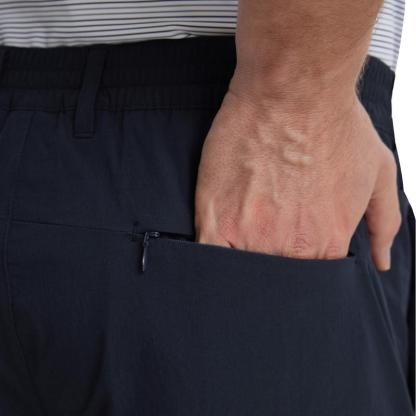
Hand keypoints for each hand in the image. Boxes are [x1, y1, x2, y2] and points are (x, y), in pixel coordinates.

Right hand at [194, 89, 400, 269]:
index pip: (308, 279)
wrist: (293, 91)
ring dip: (239, 268)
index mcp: (325, 242)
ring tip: (240, 237)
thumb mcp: (377, 170)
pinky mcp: (216, 220)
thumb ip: (383, 222)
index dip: (295, 266)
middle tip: (263, 237)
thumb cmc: (333, 123)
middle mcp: (289, 247)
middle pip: (274, 279)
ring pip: (240, 272)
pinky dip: (208, 263)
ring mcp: (250, 237)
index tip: (285, 249)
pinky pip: (208, 258)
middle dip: (268, 264)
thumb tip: (380, 262)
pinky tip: (214, 250)